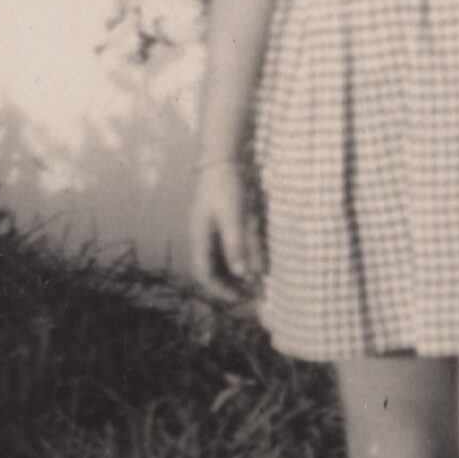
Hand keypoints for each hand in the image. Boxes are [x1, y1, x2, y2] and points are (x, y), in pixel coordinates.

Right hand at [188, 159, 262, 299]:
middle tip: (251, 295)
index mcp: (200, 237)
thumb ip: (236, 245)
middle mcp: (205, 237)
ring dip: (239, 272)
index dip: (219, 289)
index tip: (238, 299)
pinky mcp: (226, 224)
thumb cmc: (226, 186)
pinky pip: (234, 247)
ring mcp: (215, 230)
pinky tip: (259, 263)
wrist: (226, 158)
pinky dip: (245, 257)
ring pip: (225, 260)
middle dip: (231, 285)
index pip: (204, 273)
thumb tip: (242, 274)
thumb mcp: (233, 216)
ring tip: (257, 283)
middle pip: (214, 270)